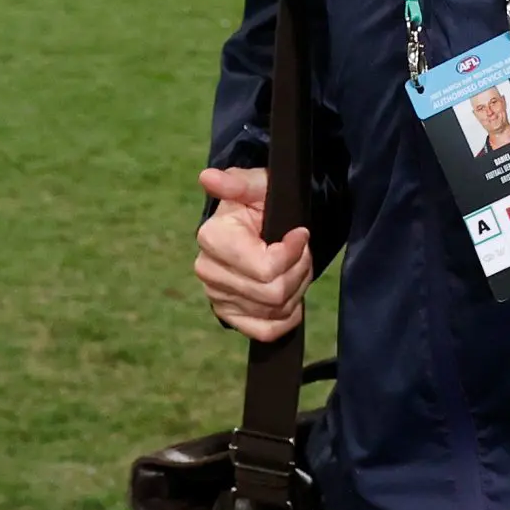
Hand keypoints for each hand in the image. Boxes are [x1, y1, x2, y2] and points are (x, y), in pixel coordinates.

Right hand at [194, 166, 310, 340]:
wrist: (257, 223)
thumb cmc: (260, 201)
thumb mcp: (258, 185)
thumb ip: (239, 182)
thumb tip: (209, 178)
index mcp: (212, 238)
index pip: (266, 268)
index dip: (293, 254)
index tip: (300, 234)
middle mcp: (209, 271)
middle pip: (274, 293)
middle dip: (298, 271)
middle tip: (300, 251)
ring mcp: (217, 296)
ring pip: (275, 311)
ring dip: (296, 289)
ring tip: (294, 266)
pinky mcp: (229, 314)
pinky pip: (265, 331)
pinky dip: (286, 318)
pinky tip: (291, 297)